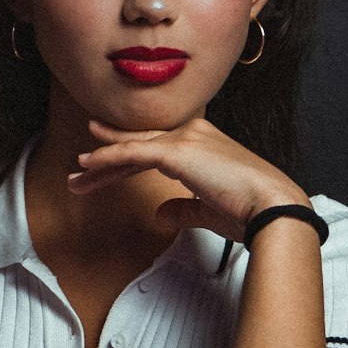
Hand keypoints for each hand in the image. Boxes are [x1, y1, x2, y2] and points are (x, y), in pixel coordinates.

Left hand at [68, 118, 309, 242]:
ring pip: (132, 149)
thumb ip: (183, 209)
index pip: (155, 149)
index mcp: (203, 143)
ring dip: (101, 163)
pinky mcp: (177, 151)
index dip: (127, 159)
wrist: (272, 208)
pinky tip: (87, 164)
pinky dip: (108, 157)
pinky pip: (132, 152)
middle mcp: (193, 134)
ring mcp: (185, 139)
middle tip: (80, 172)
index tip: (102, 168)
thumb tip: (160, 214)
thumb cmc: (250, 212)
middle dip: (108, 160)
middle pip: (139, 146)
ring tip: (76, 175)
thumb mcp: (209, 210)